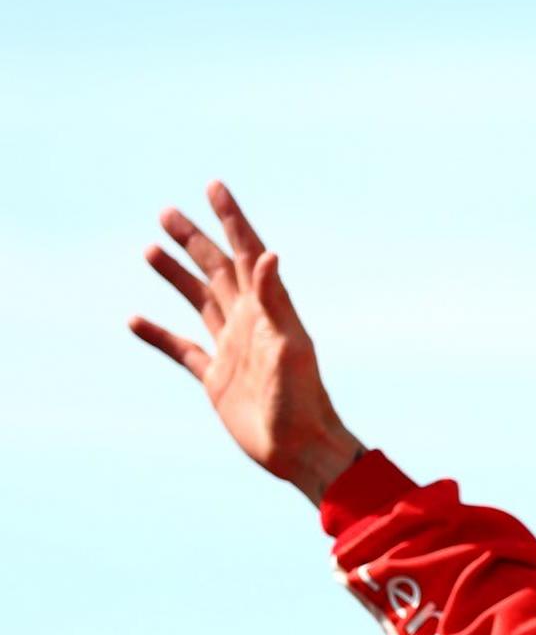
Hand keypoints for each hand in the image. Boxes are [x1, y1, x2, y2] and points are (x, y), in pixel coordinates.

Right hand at [129, 183, 362, 502]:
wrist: (300, 448)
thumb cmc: (300, 399)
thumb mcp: (289, 345)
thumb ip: (275, 299)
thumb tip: (267, 253)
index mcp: (269, 310)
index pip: (248, 253)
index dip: (232, 219)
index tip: (214, 186)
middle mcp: (249, 323)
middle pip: (217, 270)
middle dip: (195, 240)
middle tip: (166, 211)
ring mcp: (231, 348)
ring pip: (199, 301)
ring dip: (176, 275)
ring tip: (150, 248)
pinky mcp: (215, 378)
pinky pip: (181, 349)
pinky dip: (158, 334)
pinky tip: (135, 320)